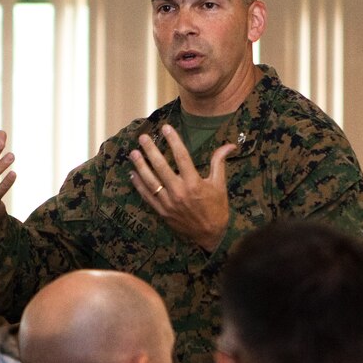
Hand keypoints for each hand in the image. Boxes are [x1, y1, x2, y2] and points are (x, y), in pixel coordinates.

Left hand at [128, 124, 235, 251]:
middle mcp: (179, 192)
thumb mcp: (219, 185)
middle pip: (161, 167)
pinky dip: (139, 185)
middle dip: (151, 151)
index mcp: (194, 183)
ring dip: (141, 166)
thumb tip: (229, 145)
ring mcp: (168, 203)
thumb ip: (219, 163)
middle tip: (143, 138)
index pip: (181, 157)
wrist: (210, 235)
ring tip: (133, 153)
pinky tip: (133, 174)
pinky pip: (147, 196)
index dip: (173, 141)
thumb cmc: (216, 208)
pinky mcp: (162, 212)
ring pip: (151, 181)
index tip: (166, 128)